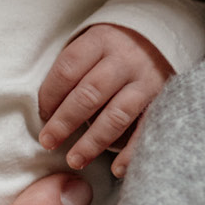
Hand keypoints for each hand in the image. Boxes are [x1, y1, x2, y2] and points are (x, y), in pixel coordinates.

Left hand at [38, 22, 172, 175]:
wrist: (163, 35)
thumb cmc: (114, 47)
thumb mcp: (93, 43)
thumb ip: (74, 69)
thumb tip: (48, 110)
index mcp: (100, 41)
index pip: (68, 69)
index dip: (50, 94)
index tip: (41, 115)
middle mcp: (124, 60)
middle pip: (89, 94)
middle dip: (65, 121)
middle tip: (48, 142)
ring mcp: (145, 80)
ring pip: (115, 115)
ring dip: (93, 142)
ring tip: (75, 160)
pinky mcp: (163, 99)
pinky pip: (146, 129)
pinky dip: (132, 152)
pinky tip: (116, 169)